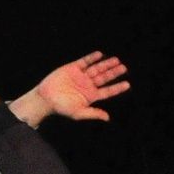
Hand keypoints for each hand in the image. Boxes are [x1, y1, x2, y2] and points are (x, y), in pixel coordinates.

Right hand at [9, 51, 129, 127]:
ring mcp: (81, 76)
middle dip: (114, 73)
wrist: (45, 98)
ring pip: (97, 68)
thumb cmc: (61, 108)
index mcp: (91, 96)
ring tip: (116, 60)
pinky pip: (85, 62)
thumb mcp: (78, 113)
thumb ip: (93, 113)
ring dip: (106, 64)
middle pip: (104, 77)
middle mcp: (88, 85)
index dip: (117, 88)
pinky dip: (92, 58)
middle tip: (124, 68)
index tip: (127, 84)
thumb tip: (107, 118)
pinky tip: (100, 55)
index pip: (107, 91)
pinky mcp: (73, 68)